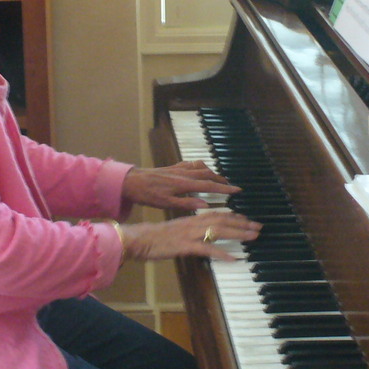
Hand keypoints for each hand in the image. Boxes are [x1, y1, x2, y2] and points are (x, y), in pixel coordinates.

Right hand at [120, 212, 261, 261]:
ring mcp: (190, 234)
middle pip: (223, 220)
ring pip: (218, 231)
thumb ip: (190, 230)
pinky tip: (233, 258)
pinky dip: (221, 253)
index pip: (217, 215)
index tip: (247, 219)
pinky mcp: (185, 246)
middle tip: (259, 227)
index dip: (234, 216)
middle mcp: (193, 223)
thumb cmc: (154, 238)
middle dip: (243, 223)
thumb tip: (202, 235)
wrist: (138, 239)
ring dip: (238, 233)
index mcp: (191, 219)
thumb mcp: (175, 230)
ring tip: (253, 237)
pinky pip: (206, 249)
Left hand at [122, 161, 240, 211]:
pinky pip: (191, 164)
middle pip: (208, 174)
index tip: (237, 190)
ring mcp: (179, 168)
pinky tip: (201, 170)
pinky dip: (200, 166)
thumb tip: (206, 204)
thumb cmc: (147, 194)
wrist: (132, 181)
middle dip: (222, 180)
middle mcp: (184, 173)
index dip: (225, 188)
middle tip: (231, 185)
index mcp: (184, 184)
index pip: (209, 186)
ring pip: (201, 167)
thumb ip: (187, 203)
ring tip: (219, 179)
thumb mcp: (166, 204)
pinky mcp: (173, 167)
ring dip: (212, 172)